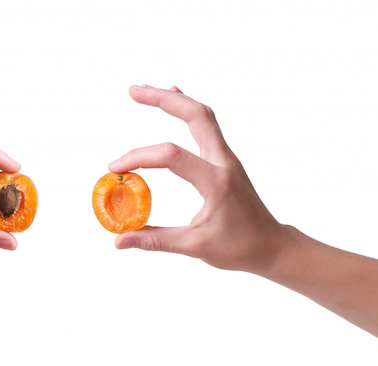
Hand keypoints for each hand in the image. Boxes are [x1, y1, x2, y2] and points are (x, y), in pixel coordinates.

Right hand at [109, 85, 288, 273]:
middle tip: (133, 92)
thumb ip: (155, 240)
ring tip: (146, 92)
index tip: (117, 169)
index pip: (172, 157)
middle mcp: (224, 162)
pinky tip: (175, 98)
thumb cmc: (239, 248)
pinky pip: (207, 125)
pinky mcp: (225, 159)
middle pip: (195, 115)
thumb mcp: (195, 247)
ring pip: (202, 115)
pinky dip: (187, 110)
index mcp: (217, 183)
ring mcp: (227, 157)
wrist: (272, 246)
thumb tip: (119, 240)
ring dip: (174, 100)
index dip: (140, 157)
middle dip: (162, 100)